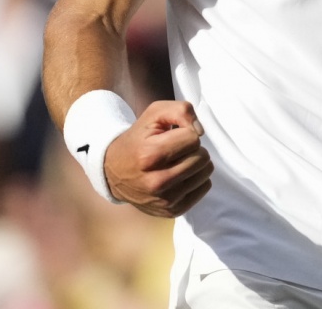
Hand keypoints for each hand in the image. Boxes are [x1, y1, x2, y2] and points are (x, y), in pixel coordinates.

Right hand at [104, 101, 212, 217]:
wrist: (115, 172)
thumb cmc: (139, 139)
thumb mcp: (154, 113)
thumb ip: (181, 110)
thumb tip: (200, 132)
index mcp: (150, 155)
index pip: (193, 139)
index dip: (185, 133)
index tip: (172, 137)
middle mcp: (157, 182)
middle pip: (201, 158)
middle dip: (193, 149)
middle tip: (176, 150)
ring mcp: (165, 200)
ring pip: (205, 173)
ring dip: (196, 163)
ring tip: (179, 161)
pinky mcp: (172, 211)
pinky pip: (204, 188)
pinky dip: (196, 179)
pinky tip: (181, 175)